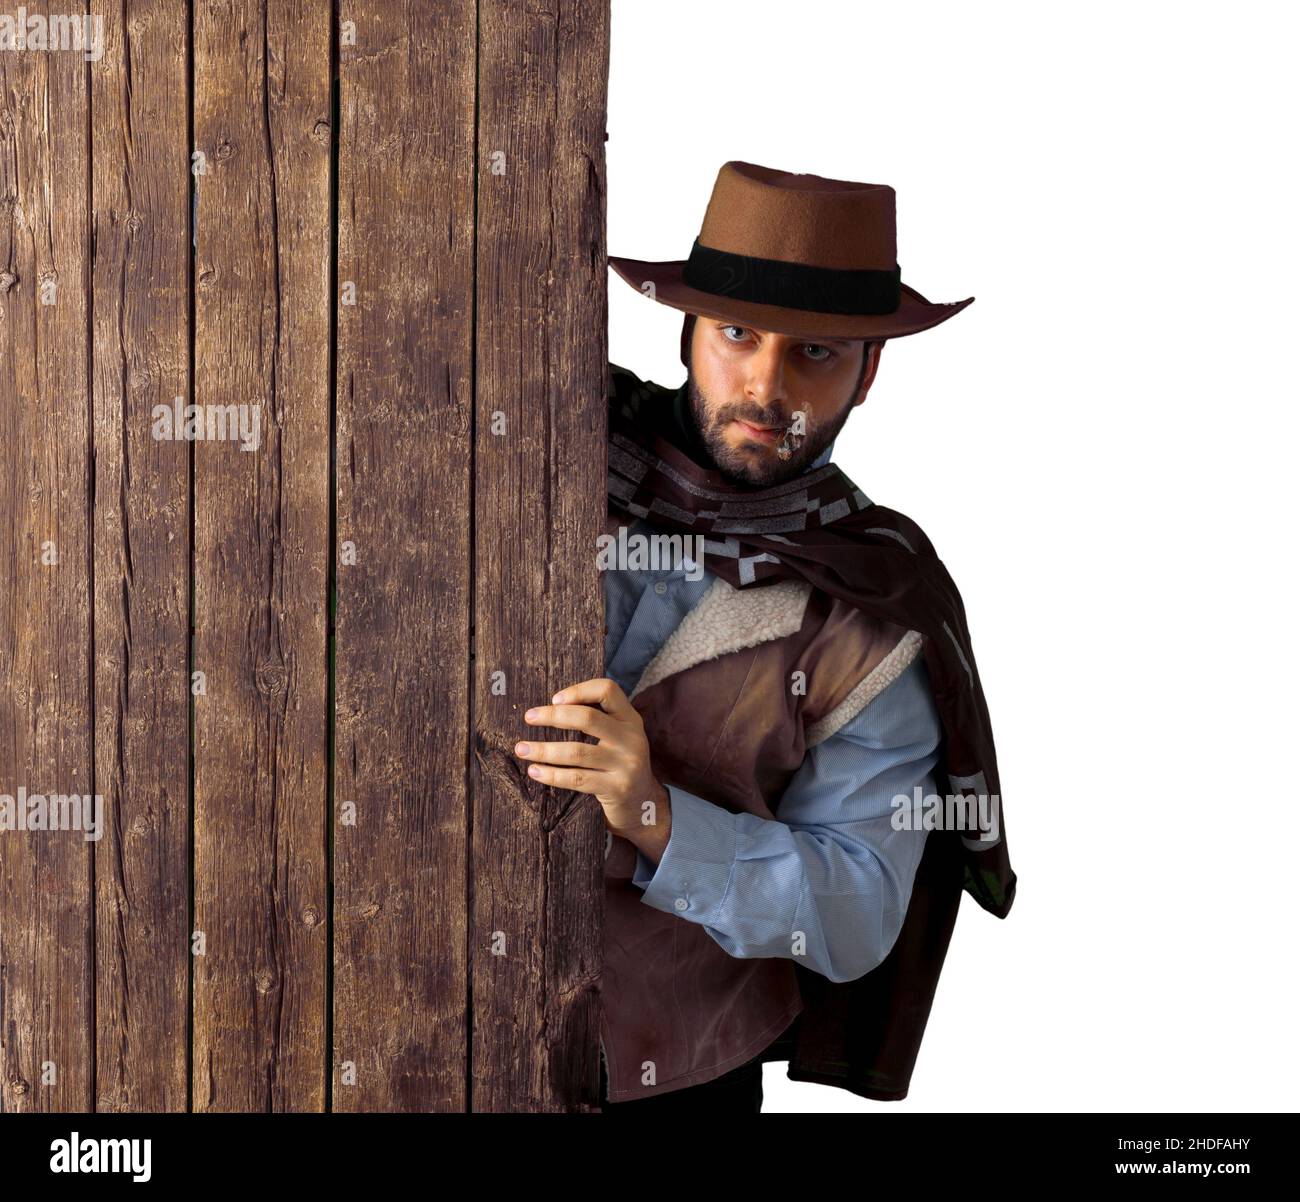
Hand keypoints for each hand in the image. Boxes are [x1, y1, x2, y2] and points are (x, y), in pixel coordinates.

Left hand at [515, 677, 671, 850]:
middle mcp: (632, 738)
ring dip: (544, 750)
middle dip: (553, 716)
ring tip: (521, 749)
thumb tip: (551, 707)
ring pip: (577, 752)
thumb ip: (598, 719)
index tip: (555, 699)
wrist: (643, 805)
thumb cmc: (619, 764)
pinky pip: (577, 779)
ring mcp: (626, 764)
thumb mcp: (619, 736)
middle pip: (588, 718)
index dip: (579, 690)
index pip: (607, 690)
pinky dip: (552, 775)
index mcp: (630, 719)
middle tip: (528, 717)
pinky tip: (535, 771)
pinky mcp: (616, 788)